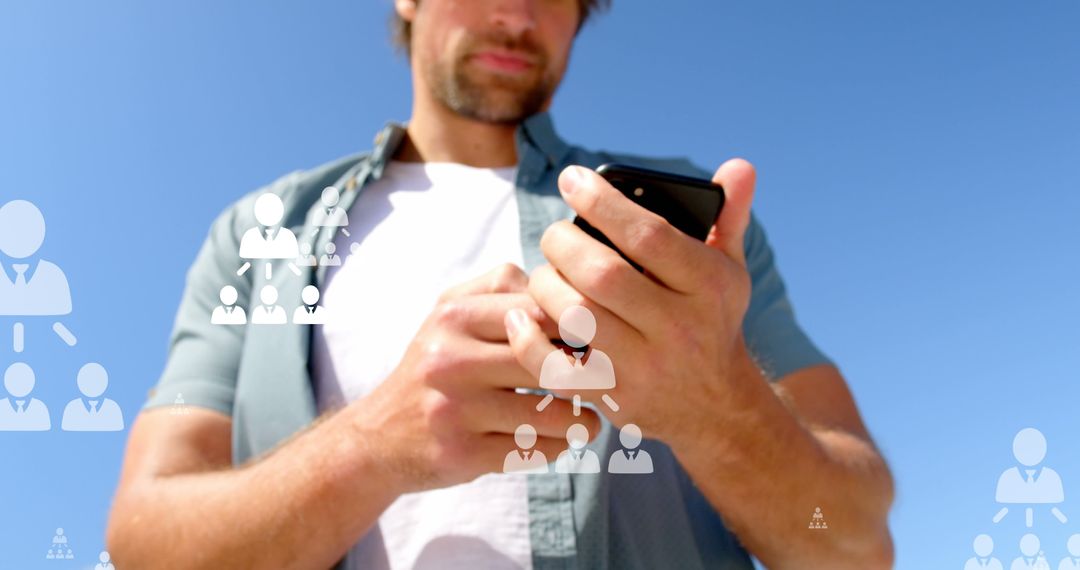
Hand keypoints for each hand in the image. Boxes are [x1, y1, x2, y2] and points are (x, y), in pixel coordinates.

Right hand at [354, 264, 600, 493]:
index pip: (542, 312)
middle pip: (552, 362)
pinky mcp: (463, 454)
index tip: (592, 343)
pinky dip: (559, 447)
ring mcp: (457, 410)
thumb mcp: (451, 312)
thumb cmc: (435, 366)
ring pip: (554, 413)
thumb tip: (563, 287)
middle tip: (603, 383)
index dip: (579, 327)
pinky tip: (558, 440)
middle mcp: (451, 360)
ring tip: (587, 418)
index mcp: (454, 316)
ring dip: (583, 420)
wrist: (379, 436)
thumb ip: (502, 287)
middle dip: (589, 375)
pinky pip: (536, 450)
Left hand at [504, 160, 757, 451]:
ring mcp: (644, 368)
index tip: (573, 179)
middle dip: (564, 244)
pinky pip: (557, 368)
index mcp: (708, 286)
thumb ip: (729, 215)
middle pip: (603, 275)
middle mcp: (679, 329)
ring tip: (545, 273)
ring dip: (545, 285)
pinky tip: (522, 316)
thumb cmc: (711, 321)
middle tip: (554, 235)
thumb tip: (739, 166)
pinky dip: (530, 341)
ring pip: (575, 317)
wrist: (715, 407)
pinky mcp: (614, 398)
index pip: (649, 235)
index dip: (603, 202)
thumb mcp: (728, 270)